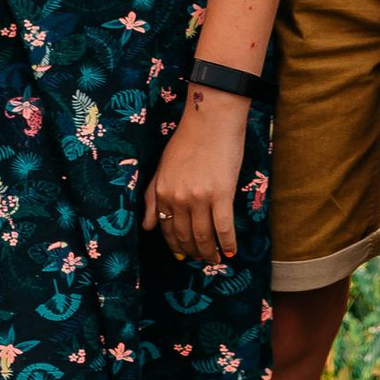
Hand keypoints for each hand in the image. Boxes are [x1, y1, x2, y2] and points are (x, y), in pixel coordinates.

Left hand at [142, 96, 246, 264]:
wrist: (211, 119)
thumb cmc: (188, 139)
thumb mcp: (162, 167)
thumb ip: (152, 197)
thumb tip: (148, 227)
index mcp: (163, 192)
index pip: (166, 229)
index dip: (175, 245)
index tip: (183, 255)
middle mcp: (178, 198)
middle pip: (185, 236)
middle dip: (193, 252)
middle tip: (201, 260)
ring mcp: (200, 198)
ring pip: (204, 236)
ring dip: (209, 253)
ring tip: (215, 260)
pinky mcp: (222, 194)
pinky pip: (224, 227)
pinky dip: (227, 243)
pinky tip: (230, 252)